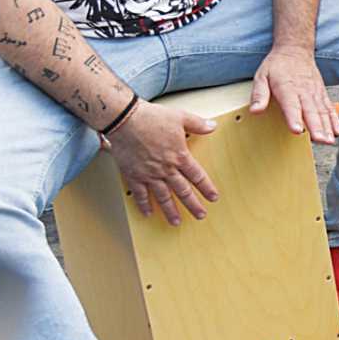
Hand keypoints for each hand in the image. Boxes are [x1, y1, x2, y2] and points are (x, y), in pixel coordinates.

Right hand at [106, 102, 219, 225]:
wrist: (126, 121)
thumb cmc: (152, 118)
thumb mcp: (181, 117)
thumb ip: (198, 124)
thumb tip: (212, 126)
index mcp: (180, 156)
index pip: (197, 176)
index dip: (206, 188)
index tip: (213, 198)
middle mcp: (166, 169)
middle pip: (183, 191)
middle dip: (193, 205)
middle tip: (200, 216)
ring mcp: (149, 174)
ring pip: (163, 197)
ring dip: (170, 211)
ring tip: (176, 222)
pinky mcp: (133, 176)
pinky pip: (140, 194)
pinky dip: (144, 205)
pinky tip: (148, 213)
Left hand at [250, 44, 338, 144]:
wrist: (295, 49)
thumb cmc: (277, 65)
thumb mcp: (261, 76)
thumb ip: (259, 94)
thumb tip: (255, 110)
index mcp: (287, 88)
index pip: (291, 105)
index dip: (294, 118)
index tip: (297, 130)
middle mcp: (303, 91)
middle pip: (311, 111)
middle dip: (316, 127)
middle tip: (320, 140)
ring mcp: (314, 92)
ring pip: (322, 111)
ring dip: (327, 126)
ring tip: (329, 140)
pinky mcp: (321, 93)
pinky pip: (329, 108)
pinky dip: (335, 119)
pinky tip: (338, 131)